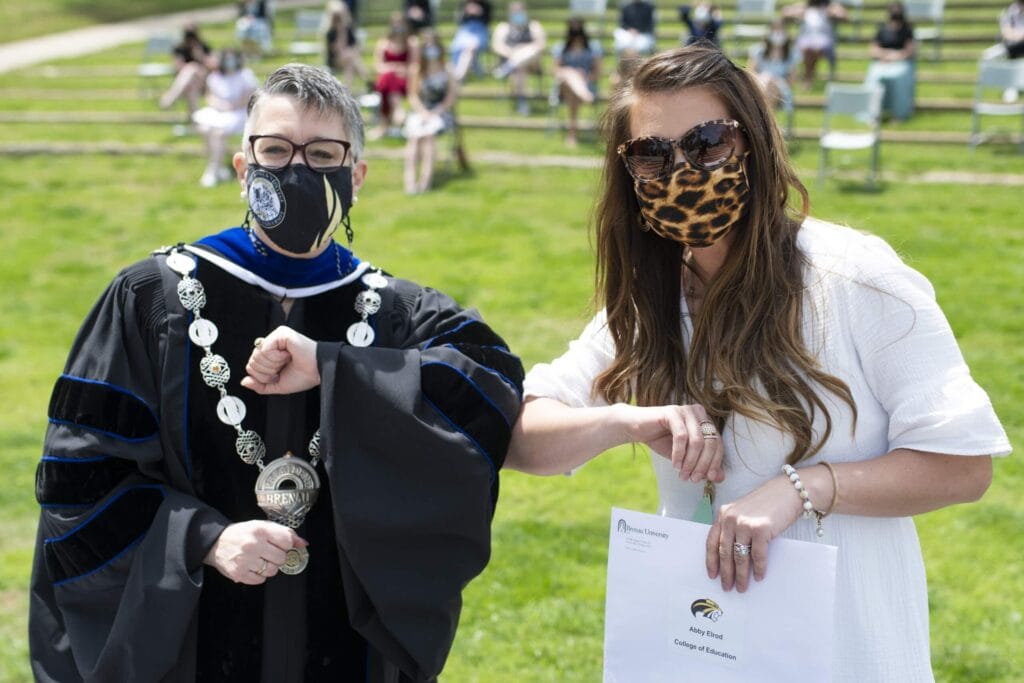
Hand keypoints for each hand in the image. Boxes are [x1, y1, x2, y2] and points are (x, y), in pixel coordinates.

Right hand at [204, 520, 307, 584]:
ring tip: (260, 560)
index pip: (287, 541)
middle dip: (278, 557)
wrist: (216, 542)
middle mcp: (253, 545)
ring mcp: (245, 560)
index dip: (287, 545)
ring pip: (272, 571)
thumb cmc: (243, 533)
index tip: (282, 545)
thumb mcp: (263, 526)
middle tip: (269, 553)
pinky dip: (259, 575)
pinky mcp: (239, 573)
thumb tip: (304, 544)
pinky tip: (253, 567)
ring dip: (269, 567)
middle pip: (281, 558)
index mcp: (260, 530)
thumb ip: (284, 533)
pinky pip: (260, 580)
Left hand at [241, 326, 320, 394]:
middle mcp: (271, 344)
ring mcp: (275, 337)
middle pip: (252, 362)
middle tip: (282, 368)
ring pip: (257, 356)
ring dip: (272, 365)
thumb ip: (259, 385)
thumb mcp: (277, 385)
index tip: (279, 374)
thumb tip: (244, 381)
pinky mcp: (280, 333)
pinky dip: (276, 357)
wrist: (318, 371)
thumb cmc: (304, 375)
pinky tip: (287, 355)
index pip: (251, 366)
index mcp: (270, 355)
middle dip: (267, 372)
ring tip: (286, 361)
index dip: (263, 376)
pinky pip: (265, 349)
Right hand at [620, 404, 724, 483]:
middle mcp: (699, 413)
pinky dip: (679, 454)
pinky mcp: (672, 412)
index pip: (718, 444)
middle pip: (710, 443)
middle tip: (693, 479)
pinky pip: (681, 437)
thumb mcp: (685, 456)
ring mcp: (686, 410)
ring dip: (691, 462)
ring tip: (683, 475)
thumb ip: (702, 465)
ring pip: (697, 441)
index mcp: (705, 421)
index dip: (715, 463)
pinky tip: (675, 465)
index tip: (709, 479)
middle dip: (702, 465)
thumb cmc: (661, 440)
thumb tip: (720, 478)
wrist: (636, 428)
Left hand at [704, 476, 802, 592]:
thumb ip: (734, 527)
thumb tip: (730, 556)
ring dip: (741, 575)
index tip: (712, 575)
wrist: (788, 491)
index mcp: (723, 514)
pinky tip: (759, 577)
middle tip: (727, 587)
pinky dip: (759, 568)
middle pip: (724, 552)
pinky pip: (757, 555)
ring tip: (742, 587)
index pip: (711, 542)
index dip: (711, 561)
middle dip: (726, 573)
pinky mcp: (760, 529)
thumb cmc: (767, 503)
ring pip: (739, 556)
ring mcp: (745, 524)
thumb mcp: (743, 512)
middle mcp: (731, 519)